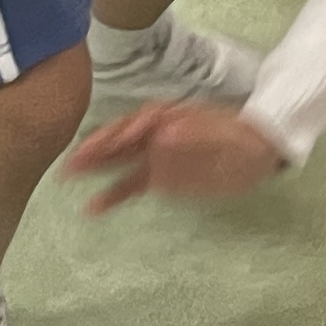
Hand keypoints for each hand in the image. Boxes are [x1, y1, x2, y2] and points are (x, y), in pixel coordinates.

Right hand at [65, 100, 291, 211]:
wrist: (259, 152)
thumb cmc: (243, 139)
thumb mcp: (225, 135)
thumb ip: (195, 134)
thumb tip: (163, 134)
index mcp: (173, 117)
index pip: (142, 120)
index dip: (127, 131)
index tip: (113, 143)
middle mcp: (158, 134)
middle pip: (121, 138)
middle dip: (96, 146)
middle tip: (70, 160)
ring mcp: (156, 155)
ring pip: (119, 160)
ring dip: (95, 167)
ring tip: (66, 176)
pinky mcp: (159, 177)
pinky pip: (130, 185)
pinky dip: (111, 195)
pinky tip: (92, 207)